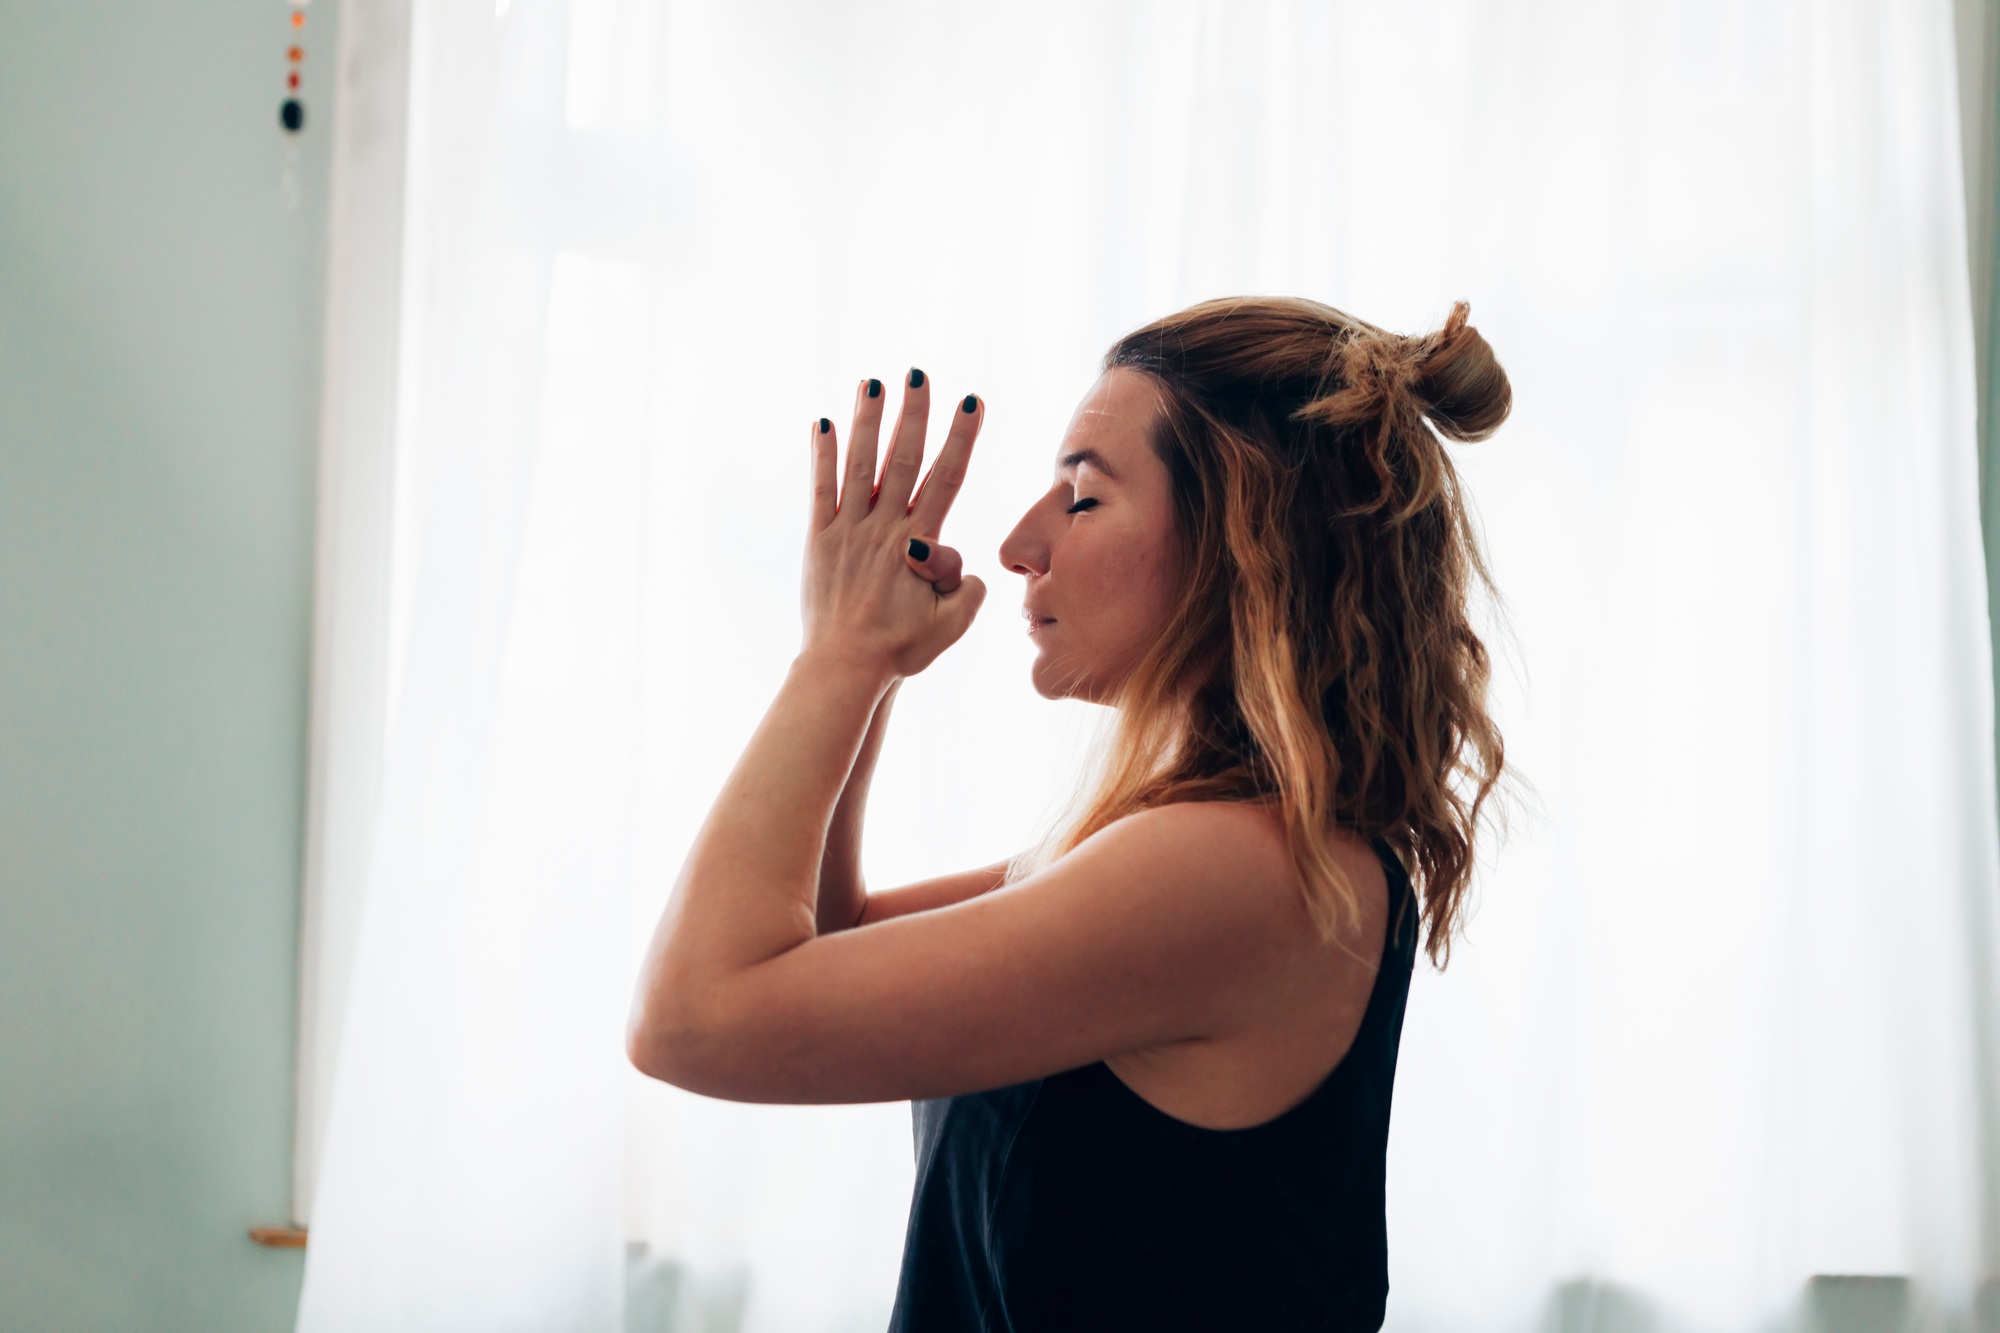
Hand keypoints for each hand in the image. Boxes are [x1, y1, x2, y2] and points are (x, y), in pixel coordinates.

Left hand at [801, 371, 986, 680]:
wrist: (845, 668)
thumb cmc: (900, 649)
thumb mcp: (951, 624)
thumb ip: (967, 587)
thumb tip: (962, 559)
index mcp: (918, 544)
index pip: (946, 478)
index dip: (960, 437)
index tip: (971, 402)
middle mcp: (882, 528)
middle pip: (902, 458)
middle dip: (913, 413)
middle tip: (919, 374)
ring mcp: (847, 530)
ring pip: (859, 464)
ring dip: (866, 421)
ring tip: (871, 383)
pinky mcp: (819, 540)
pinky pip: (820, 489)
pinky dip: (821, 455)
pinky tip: (822, 423)